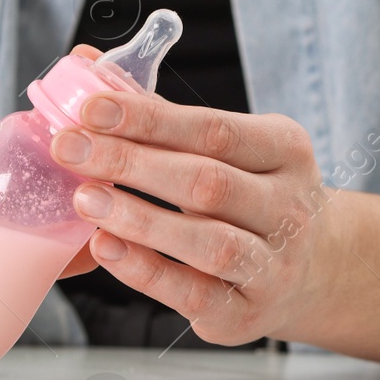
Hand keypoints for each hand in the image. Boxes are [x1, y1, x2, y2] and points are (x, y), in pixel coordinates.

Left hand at [50, 90, 332, 345]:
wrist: (310, 269)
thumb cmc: (248, 196)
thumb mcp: (230, 149)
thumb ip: (163, 117)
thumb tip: (87, 65)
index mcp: (286, 150)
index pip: (215, 130)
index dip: (149, 119)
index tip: (91, 109)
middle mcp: (290, 208)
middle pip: (208, 182)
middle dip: (131, 162)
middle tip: (70, 148)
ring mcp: (275, 265)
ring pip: (209, 242)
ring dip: (140, 219)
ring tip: (85, 198)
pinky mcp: (248, 314)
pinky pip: (194, 293)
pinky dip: (146, 271)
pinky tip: (106, 247)